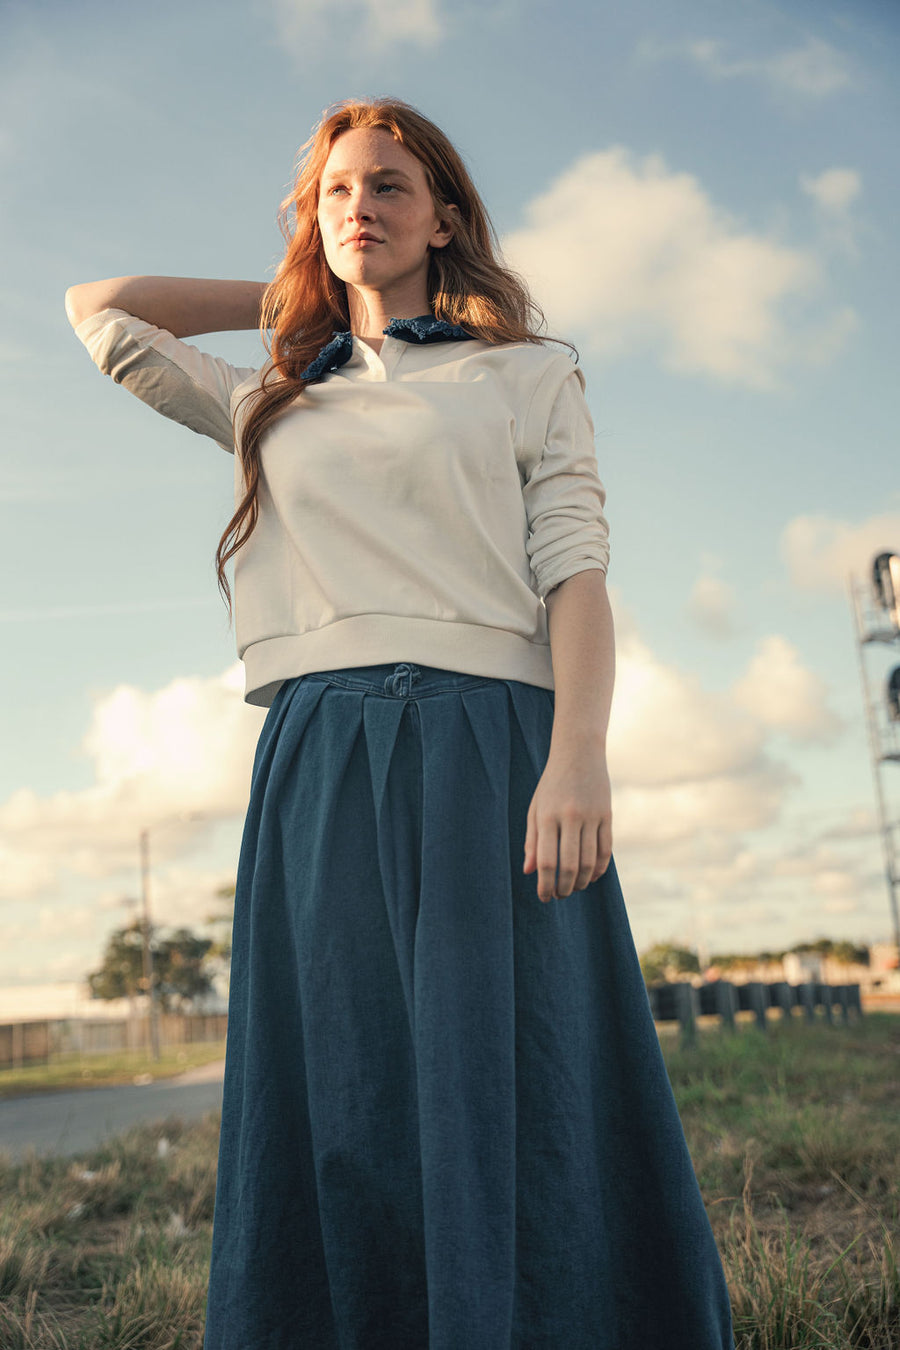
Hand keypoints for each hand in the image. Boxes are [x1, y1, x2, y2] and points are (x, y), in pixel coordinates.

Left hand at [523, 745, 611, 900]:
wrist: (578, 753)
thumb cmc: (551, 784)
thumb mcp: (535, 808)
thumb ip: (532, 841)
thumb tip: (530, 872)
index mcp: (547, 816)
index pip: (547, 861)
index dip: (545, 885)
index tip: (544, 897)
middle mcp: (570, 817)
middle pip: (570, 865)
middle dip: (565, 887)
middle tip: (560, 896)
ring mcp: (591, 816)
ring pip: (590, 861)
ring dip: (583, 881)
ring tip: (575, 888)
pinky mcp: (607, 815)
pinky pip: (606, 849)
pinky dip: (600, 868)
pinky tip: (593, 876)